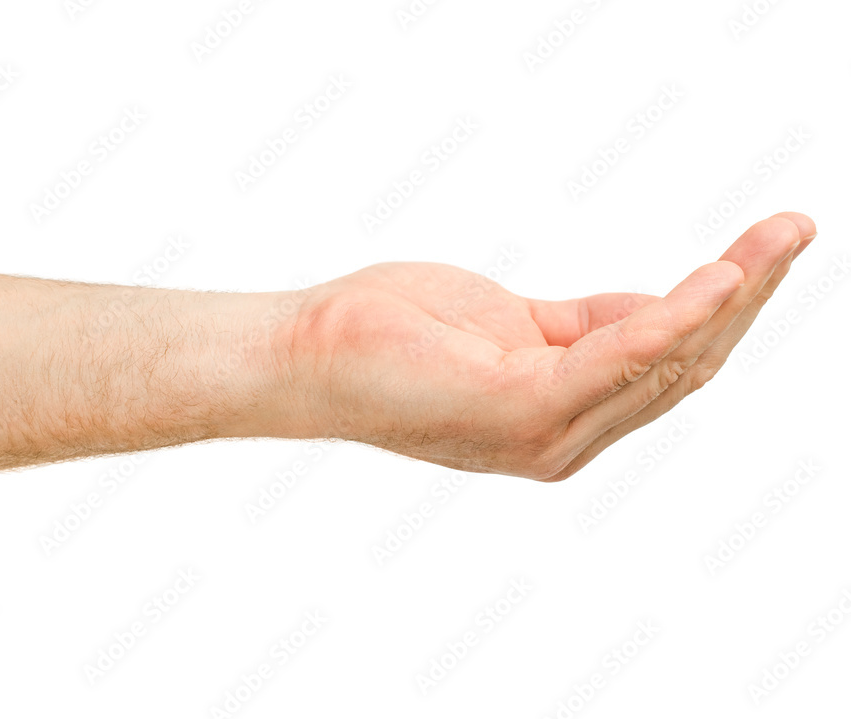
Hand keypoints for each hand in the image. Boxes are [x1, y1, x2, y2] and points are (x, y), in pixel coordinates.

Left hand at [281, 213, 815, 479]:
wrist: (310, 352)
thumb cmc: (396, 333)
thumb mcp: (511, 322)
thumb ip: (583, 326)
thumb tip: (653, 306)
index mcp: (564, 414)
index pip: (666, 364)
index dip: (723, 307)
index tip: (765, 248)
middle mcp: (566, 437)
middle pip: (683, 366)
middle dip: (748, 298)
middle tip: (795, 232)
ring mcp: (546, 431)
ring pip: (666, 360)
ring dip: (732, 298)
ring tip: (781, 238)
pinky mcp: (521, 407)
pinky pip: (619, 357)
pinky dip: (674, 316)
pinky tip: (720, 275)